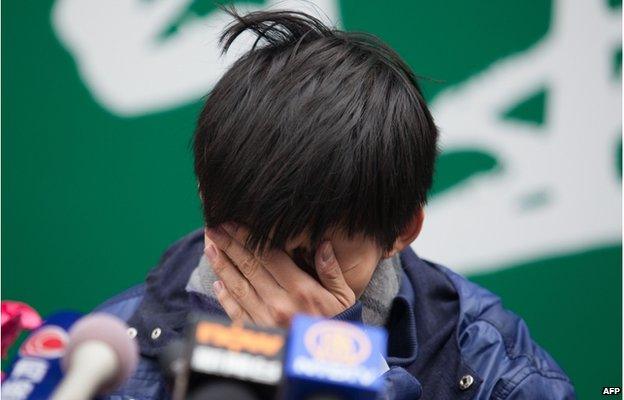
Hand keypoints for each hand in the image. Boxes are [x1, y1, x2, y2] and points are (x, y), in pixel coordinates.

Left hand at [203, 223, 355, 327]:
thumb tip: (323, 245)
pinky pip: (236, 312)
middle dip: (229, 245)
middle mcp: (279, 302)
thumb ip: (331, 271)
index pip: (268, 256)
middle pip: (249, 267)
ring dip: (222, 265)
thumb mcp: (343, 297)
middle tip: (214, 228)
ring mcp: (265, 319)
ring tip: (210, 247)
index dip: (249, 237)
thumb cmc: (338, 326)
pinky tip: (216, 283)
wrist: (327, 362)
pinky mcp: (258, 333)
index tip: (234, 222)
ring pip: (238, 286)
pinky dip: (224, 297)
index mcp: (301, 290)